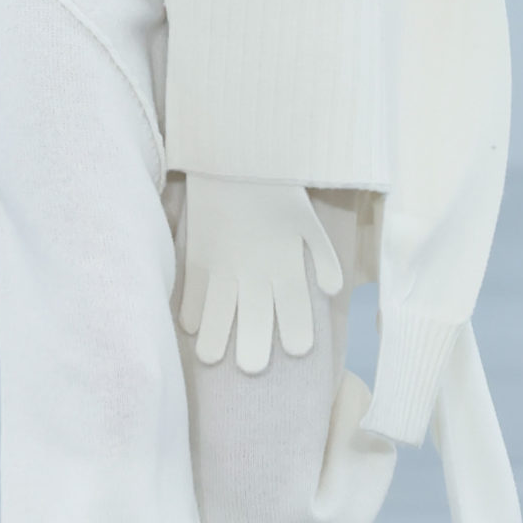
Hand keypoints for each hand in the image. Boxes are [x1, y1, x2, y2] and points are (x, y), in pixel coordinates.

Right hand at [176, 175, 345, 373]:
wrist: (234, 154)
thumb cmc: (276, 189)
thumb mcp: (308, 220)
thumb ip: (323, 257)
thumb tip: (332, 290)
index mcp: (285, 259)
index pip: (294, 305)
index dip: (297, 330)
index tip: (297, 351)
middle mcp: (254, 267)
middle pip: (254, 317)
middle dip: (254, 347)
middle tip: (253, 368)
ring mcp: (222, 262)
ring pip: (218, 311)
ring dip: (214, 337)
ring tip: (211, 357)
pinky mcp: (197, 254)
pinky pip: (191, 290)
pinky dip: (190, 309)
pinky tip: (190, 325)